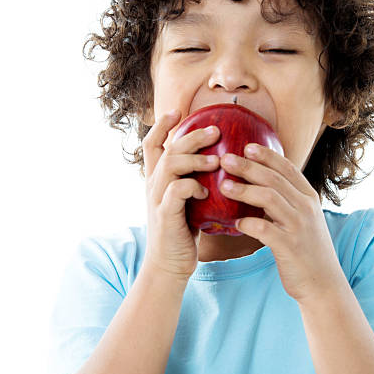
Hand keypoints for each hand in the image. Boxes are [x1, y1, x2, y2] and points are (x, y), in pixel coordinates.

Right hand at [143, 109, 220, 281]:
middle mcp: (153, 184)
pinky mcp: (165, 215)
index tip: (178, 110)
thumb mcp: (188, 200)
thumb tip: (221, 160)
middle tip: (215, 130)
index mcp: (157, 178)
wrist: (170, 263)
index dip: (162, 125)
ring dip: (195, 158)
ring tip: (217, 159)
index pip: (152, 144)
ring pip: (170, 165)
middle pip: (167, 149)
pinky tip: (208, 190)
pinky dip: (192, 186)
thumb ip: (195, 179)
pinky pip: (176, 192)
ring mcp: (157, 199)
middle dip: (191, 136)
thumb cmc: (184, 229)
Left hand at [219, 144, 347, 302]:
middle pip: (274, 179)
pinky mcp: (290, 247)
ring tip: (223, 186)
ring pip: (269, 198)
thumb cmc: (307, 249)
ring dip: (244, 190)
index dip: (267, 155)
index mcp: (309, 197)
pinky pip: (265, 230)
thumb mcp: (304, 219)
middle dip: (249, 167)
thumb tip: (262, 185)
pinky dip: (249, 224)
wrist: (323, 283)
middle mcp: (306, 207)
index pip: (287, 168)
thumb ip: (288, 200)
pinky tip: (235, 223)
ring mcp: (299, 226)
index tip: (247, 145)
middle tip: (226, 158)